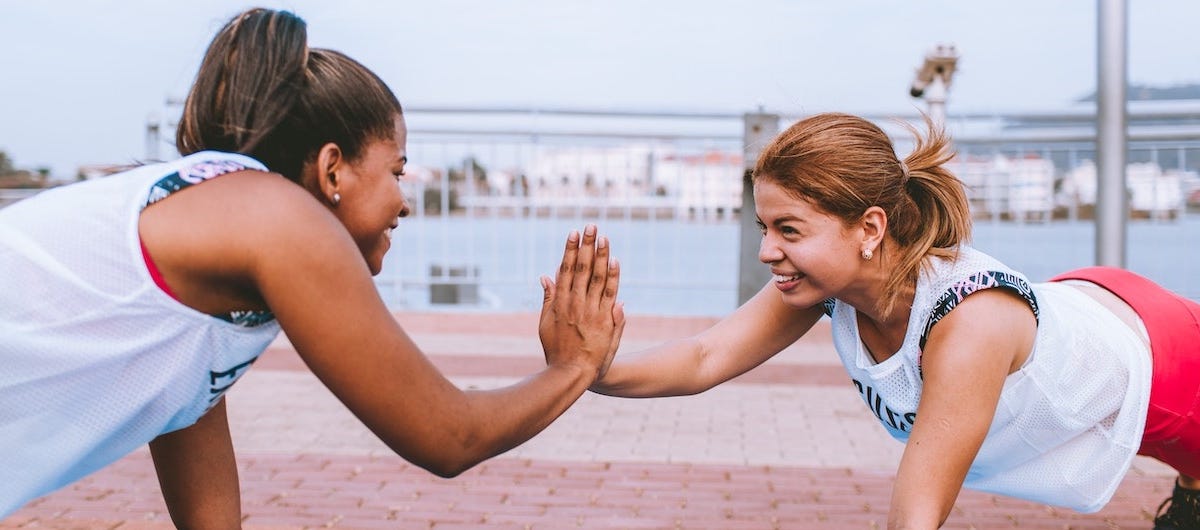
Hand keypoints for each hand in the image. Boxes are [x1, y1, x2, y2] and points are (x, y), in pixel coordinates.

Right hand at [539, 224, 625, 381]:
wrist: (572, 372)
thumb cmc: (557, 350)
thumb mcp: (545, 323)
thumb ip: (548, 298)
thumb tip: (546, 275)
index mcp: (560, 302)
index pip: (567, 269)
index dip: (571, 250)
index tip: (574, 233)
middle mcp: (575, 303)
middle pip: (582, 268)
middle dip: (587, 246)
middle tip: (591, 226)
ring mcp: (590, 311)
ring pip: (597, 278)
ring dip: (601, 256)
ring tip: (604, 237)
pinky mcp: (604, 320)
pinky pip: (609, 294)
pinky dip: (613, 278)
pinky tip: (614, 261)